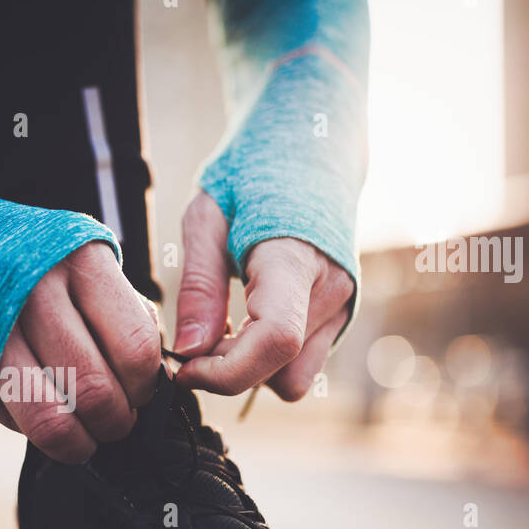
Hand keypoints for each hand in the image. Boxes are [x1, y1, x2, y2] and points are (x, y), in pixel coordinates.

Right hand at [0, 242, 160, 462]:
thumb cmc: (35, 264)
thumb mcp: (86, 264)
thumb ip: (124, 314)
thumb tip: (154, 382)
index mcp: (81, 262)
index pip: (134, 346)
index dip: (145, 386)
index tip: (141, 394)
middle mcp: (35, 292)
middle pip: (95, 389)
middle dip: (115, 423)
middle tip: (115, 423)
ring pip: (51, 419)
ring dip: (77, 443)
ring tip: (85, 437)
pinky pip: (12, 420)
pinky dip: (33, 429)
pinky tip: (39, 409)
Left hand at [170, 192, 353, 399]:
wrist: (311, 149)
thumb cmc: (252, 176)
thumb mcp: (206, 219)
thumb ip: (199, 287)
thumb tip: (188, 349)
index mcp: (295, 259)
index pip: (275, 340)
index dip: (224, 370)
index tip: (184, 365)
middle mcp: (331, 289)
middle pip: (278, 372)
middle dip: (229, 371)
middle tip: (195, 339)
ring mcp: (343, 307)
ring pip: (293, 379)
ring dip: (251, 369)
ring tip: (223, 326)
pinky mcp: (341, 317)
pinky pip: (301, 365)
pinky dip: (268, 360)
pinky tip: (245, 322)